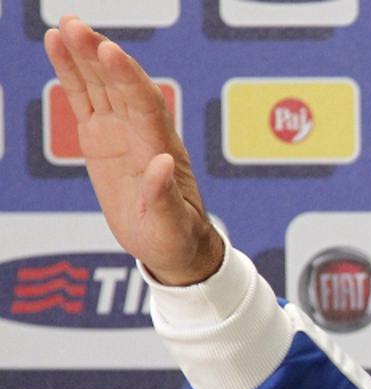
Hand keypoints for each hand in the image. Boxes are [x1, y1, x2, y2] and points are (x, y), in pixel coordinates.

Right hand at [44, 15, 223, 285]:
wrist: (172, 244)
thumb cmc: (177, 236)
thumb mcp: (173, 225)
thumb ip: (166, 197)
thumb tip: (163, 164)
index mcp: (160, 150)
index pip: (145, 105)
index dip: (128, 77)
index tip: (109, 51)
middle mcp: (142, 133)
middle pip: (121, 85)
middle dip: (99, 55)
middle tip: (76, 26)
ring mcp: (121, 131)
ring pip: (101, 85)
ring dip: (84, 55)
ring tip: (65, 26)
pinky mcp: (100, 136)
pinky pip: (84, 98)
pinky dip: (71, 72)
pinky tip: (57, 45)